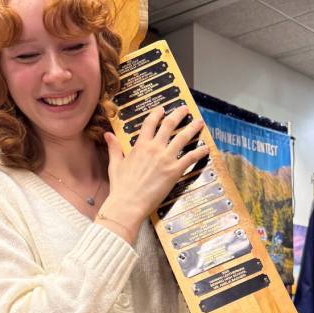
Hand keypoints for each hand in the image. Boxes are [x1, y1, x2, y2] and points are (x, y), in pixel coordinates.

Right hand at [100, 106, 207, 235]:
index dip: (157, 114)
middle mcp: (155, 148)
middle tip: (185, 109)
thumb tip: (108, 134)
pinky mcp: (175, 171)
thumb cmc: (121, 186)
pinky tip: (205, 148)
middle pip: (169, 125)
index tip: (162, 109)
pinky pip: (190, 158)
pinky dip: (199, 152)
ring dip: (192, 128)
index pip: (150, 123)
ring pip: (182, 138)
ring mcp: (166, 158)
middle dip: (178, 115)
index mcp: (140, 145)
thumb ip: (114, 147)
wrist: (128, 203)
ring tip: (199, 123)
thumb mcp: (115, 164)